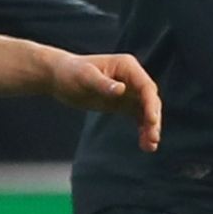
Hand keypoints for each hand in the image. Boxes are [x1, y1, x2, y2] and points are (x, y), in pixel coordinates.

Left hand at [46, 51, 161, 151]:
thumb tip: (122, 90)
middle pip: (150, 100)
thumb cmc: (70, 72)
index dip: (151, 104)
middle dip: (153, 119)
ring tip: (150, 147)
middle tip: (153, 138)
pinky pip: (138, 117)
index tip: (152, 121)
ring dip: (150, 128)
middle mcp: (131, 77)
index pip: (145, 86)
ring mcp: (129, 90)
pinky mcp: (122, 103)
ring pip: (146, 110)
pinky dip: (142, 130)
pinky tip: (145, 145)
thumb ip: (103, 84)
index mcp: (126, 66)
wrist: (59, 77)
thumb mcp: (84, 77)